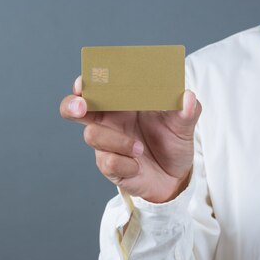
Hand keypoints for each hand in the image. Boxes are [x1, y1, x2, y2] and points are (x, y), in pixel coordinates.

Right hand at [59, 75, 201, 202]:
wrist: (175, 177)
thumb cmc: (172, 142)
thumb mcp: (184, 124)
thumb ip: (186, 109)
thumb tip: (187, 96)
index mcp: (121, 103)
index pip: (97, 87)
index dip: (85, 83)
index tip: (83, 82)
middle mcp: (108, 121)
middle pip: (73, 108)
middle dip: (72, 105)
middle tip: (80, 106)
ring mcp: (105, 144)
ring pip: (92, 135)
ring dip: (118, 141)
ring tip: (140, 149)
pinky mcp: (108, 166)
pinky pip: (107, 162)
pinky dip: (126, 164)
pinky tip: (137, 166)